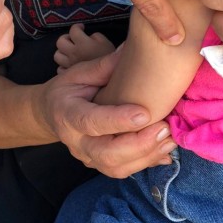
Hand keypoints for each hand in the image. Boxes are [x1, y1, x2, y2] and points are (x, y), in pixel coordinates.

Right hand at [40, 47, 176, 177]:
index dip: (117, 120)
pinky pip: (123, 171)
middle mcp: (76, 141)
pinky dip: (147, 162)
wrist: (51, 114)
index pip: (92, 121)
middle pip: (106, 153)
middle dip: (139, 144)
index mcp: (68, 114)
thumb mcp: (79, 73)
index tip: (144, 113)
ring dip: (146, 157)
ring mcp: (87, 157)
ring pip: (116, 168)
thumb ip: (104, 67)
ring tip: (170, 140)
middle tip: (164, 129)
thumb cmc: (68, 89)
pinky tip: (166, 152)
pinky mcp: (99, 165)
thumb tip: (129, 50)